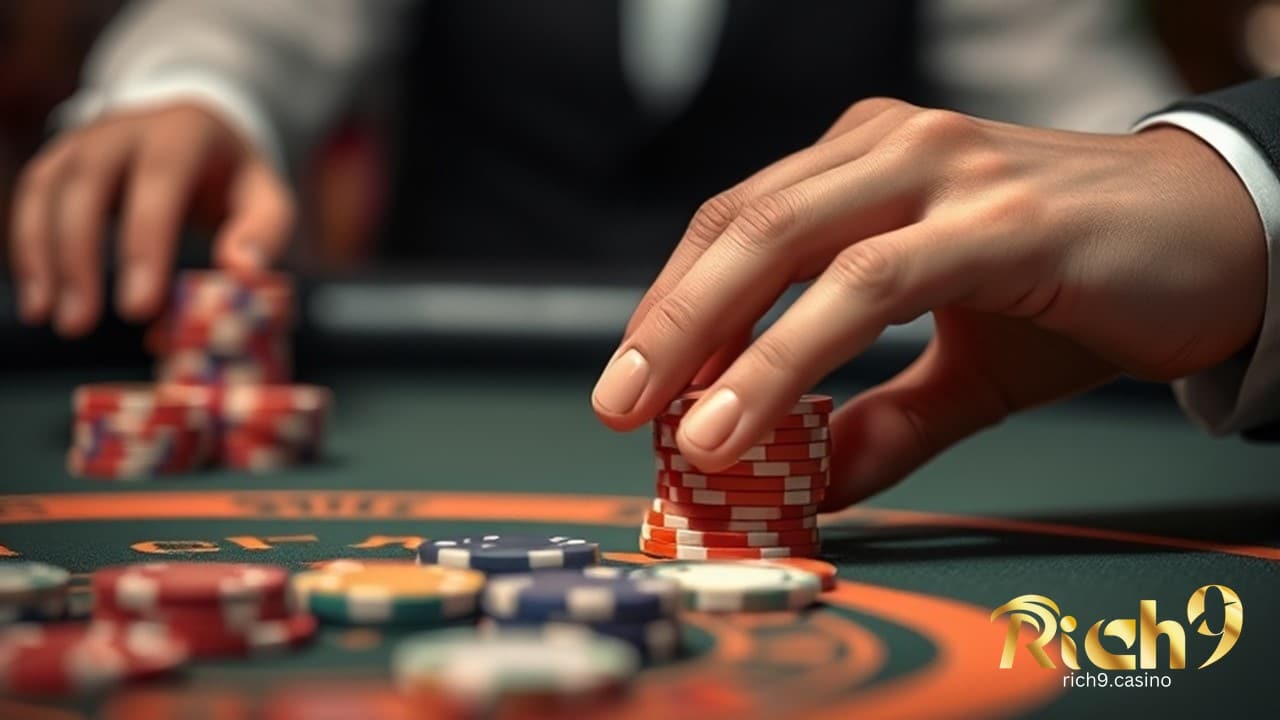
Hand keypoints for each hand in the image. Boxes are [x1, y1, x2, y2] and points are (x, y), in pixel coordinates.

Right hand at [9, 103, 294, 335]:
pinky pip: (33, 198)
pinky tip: (39, 300)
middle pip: (89, 183)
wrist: (200, 129)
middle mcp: (126, 128)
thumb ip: (262, 233)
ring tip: (49, 319)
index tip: (138, 307)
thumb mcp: (266, 198)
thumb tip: (241, 272)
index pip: (160, 181)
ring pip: (49, 191)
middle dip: (80, 256)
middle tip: (80, 325)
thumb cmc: (235, 178)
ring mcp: (86, 140)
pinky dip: (29, 248)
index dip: (145, 244)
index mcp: (185, 133)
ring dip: (44, 257)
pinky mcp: (62, 159)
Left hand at [592, 98, 1265, 509]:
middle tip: (618, 404)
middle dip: (668, 322)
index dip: (674, 304)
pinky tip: (751, 414)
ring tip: (676, 428)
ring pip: (792, 247)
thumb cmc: (1081, 285)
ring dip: (717, 343)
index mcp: (867, 164)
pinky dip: (796, 353)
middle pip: (741, 228)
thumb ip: (882, 421)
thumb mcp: (963, 368)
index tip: (635, 383)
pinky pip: (871, 283)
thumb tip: (808, 489)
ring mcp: (944, 171)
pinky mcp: (999, 218)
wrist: (1222, 243)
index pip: (737, 226)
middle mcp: (891, 149)